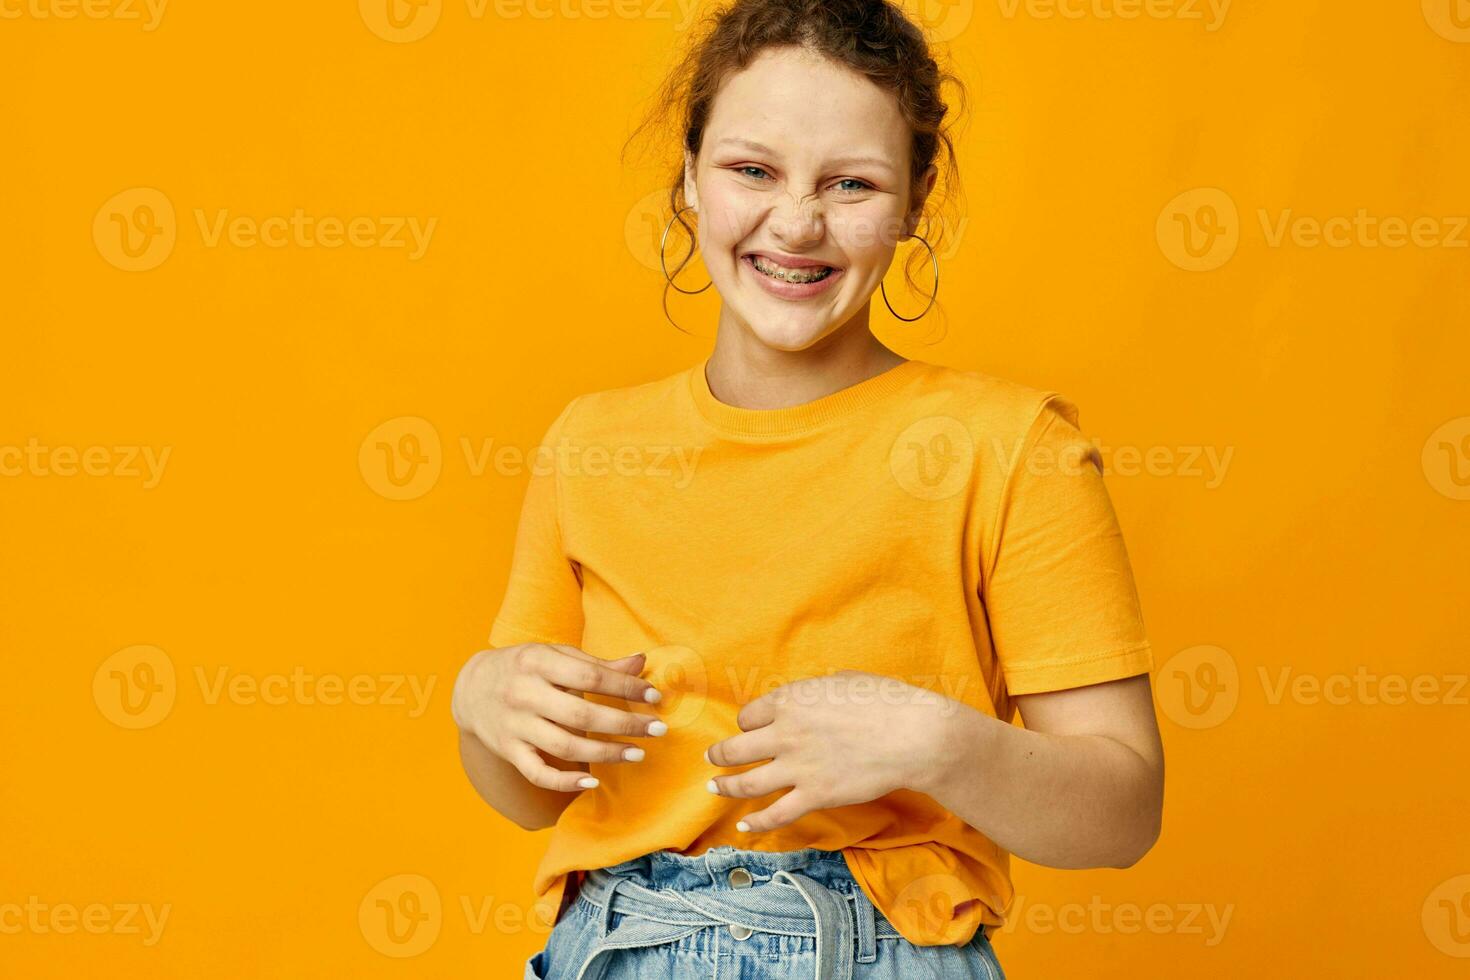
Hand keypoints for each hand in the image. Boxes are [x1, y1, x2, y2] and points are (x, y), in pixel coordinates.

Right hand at [453, 643, 664, 792]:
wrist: (471, 687)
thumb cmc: (524, 667)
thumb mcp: (556, 655)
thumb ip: (597, 663)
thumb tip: (641, 662)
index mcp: (539, 661)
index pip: (591, 675)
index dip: (626, 687)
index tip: (654, 698)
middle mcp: (524, 693)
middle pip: (581, 714)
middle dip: (624, 724)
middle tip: (657, 730)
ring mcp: (515, 725)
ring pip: (564, 745)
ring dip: (605, 753)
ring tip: (636, 754)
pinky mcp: (508, 751)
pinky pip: (537, 773)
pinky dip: (564, 781)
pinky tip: (592, 781)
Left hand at [704, 669, 957, 832]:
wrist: (912, 735)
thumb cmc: (885, 701)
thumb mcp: (844, 681)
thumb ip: (817, 691)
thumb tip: (812, 698)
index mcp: (790, 700)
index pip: (749, 715)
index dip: (748, 723)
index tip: (750, 729)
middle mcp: (784, 733)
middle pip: (735, 748)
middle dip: (720, 754)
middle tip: (713, 757)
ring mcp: (796, 767)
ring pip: (745, 783)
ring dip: (724, 786)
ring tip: (714, 787)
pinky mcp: (814, 796)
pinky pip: (774, 814)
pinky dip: (755, 824)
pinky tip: (743, 827)